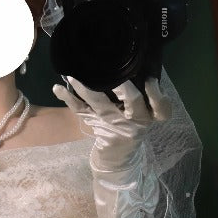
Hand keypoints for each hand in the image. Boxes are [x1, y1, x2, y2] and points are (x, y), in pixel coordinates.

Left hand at [52, 75, 170, 171]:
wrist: (118, 156)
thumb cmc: (134, 125)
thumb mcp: (147, 112)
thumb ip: (146, 94)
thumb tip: (137, 61)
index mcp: (151, 115)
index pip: (160, 107)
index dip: (156, 94)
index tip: (151, 80)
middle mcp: (135, 120)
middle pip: (133, 103)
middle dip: (125, 89)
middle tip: (116, 76)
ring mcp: (113, 123)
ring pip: (101, 104)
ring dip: (86, 89)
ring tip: (73, 76)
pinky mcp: (96, 124)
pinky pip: (81, 110)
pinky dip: (68, 98)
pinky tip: (56, 88)